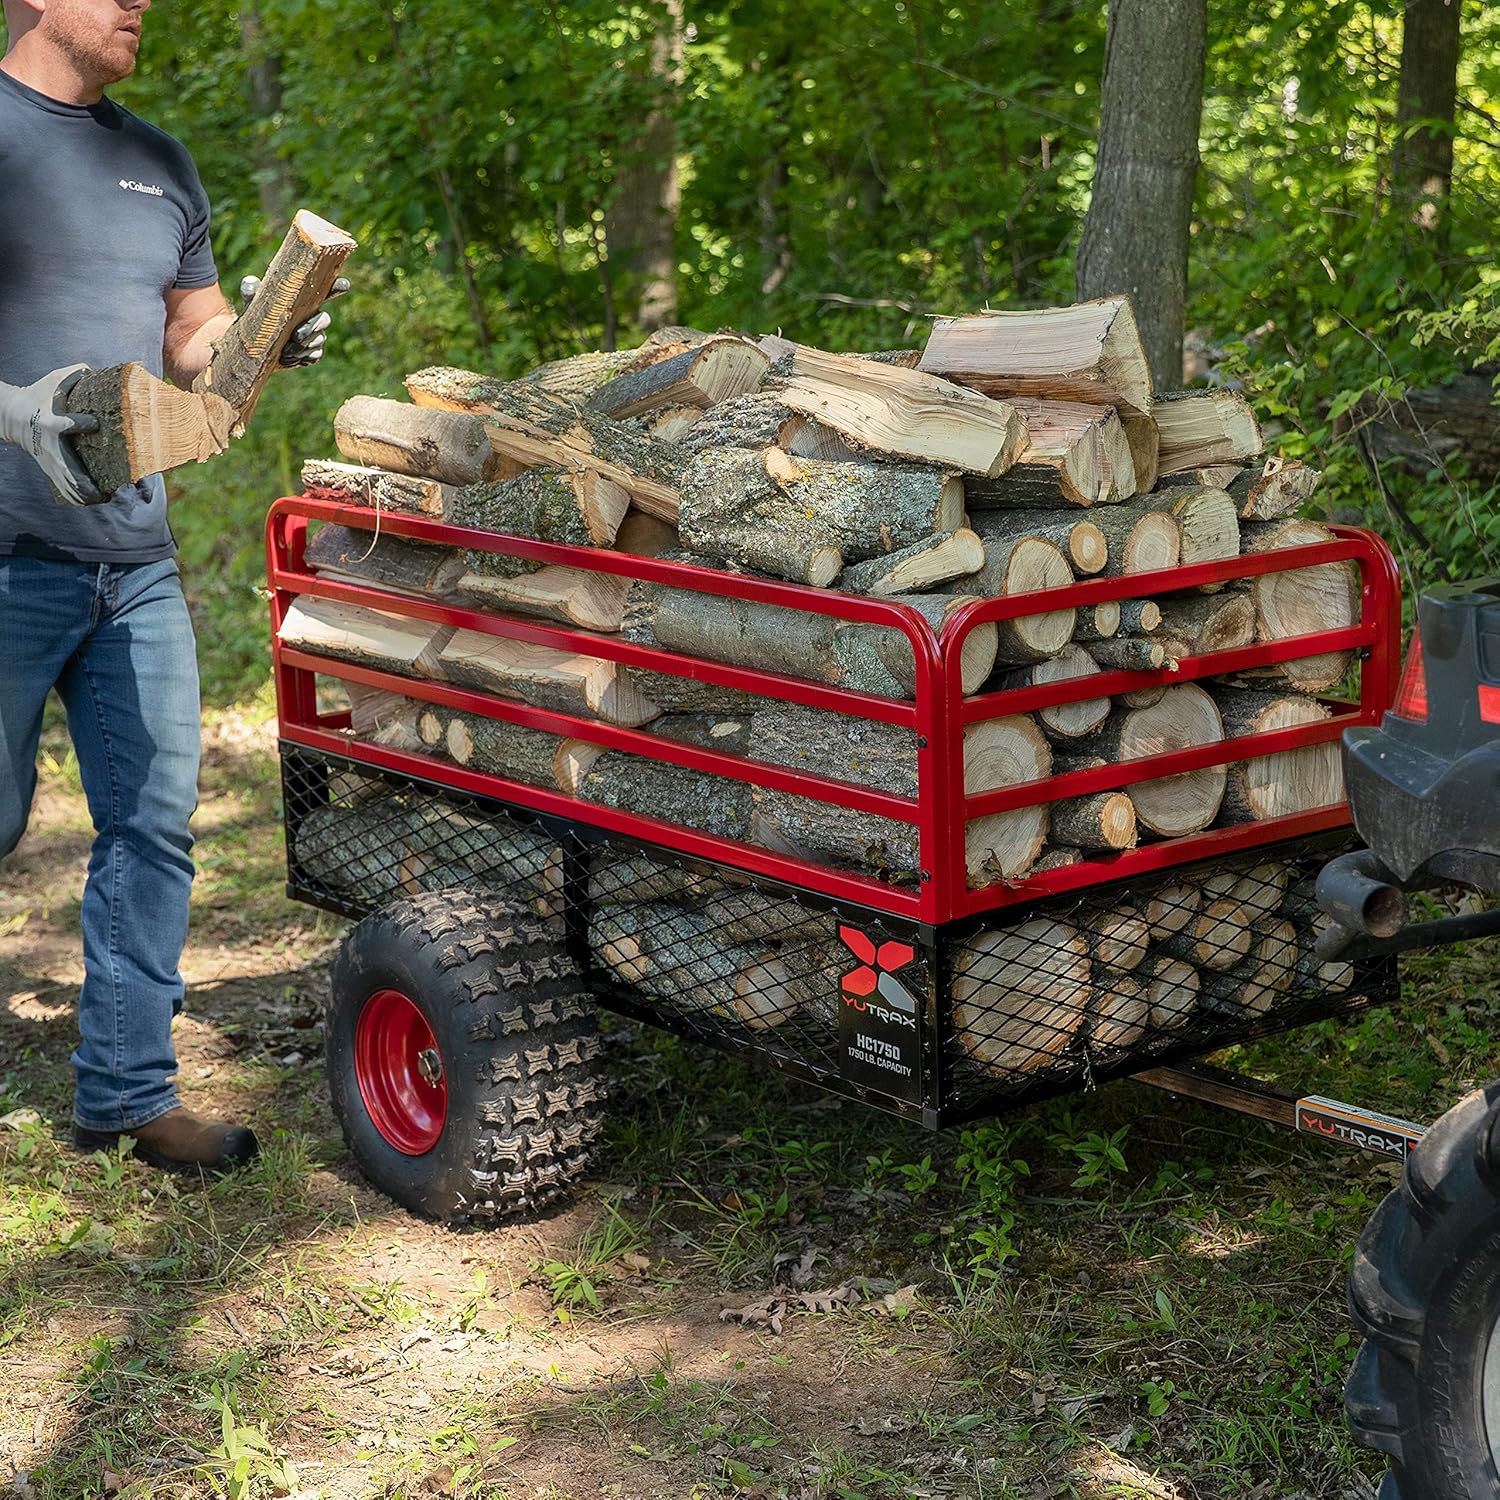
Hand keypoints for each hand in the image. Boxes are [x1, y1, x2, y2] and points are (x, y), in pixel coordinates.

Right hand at [0, 365, 103, 505]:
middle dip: (93, 483)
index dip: (82, 423)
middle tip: (114, 487)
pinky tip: (95, 500)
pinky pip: (65, 490)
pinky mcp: (50, 469)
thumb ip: (76, 373)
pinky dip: (79, 499)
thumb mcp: (53, 380)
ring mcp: (50, 462)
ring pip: (70, 488)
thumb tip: (99, 368)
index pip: (68, 424)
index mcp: (52, 423)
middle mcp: (52, 447)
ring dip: (89, 496)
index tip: (93, 423)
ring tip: (107, 496)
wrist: (13, 415)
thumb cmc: (38, 396)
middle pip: (72, 472)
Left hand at [239, 274, 349, 368]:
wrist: (254, 347)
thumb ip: (252, 291)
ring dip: (304, 346)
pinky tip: (288, 358)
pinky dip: (303, 357)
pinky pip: (314, 355)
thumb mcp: (251, 303)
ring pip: (319, 340)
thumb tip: (251, 283)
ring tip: (285, 351)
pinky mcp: (311, 353)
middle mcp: (313, 317)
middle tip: (296, 335)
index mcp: (304, 300)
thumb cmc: (255, 318)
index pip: (324, 291)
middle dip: (312, 327)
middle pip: (324, 320)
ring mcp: (314, 336)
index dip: (336, 287)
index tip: (344, 284)